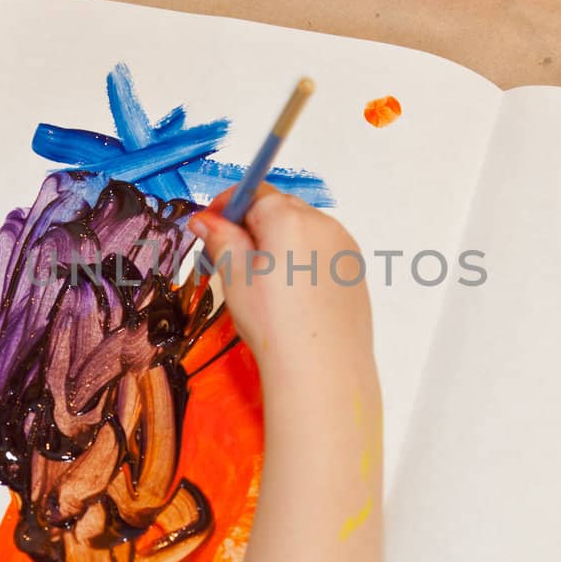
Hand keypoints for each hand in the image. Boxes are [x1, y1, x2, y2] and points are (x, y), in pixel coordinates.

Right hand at [187, 186, 373, 377]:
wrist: (322, 369)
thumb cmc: (274, 323)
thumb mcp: (235, 277)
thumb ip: (220, 239)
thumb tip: (205, 218)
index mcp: (288, 218)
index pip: (253, 192)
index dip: (227, 206)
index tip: (210, 226)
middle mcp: (323, 223)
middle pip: (280, 208)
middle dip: (254, 224)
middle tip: (232, 259)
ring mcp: (344, 246)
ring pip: (303, 229)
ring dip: (281, 242)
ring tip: (265, 284)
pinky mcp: (356, 269)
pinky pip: (324, 251)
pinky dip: (304, 259)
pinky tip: (294, 295)